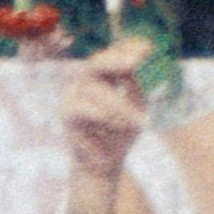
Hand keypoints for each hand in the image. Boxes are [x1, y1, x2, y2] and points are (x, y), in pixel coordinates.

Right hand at [59, 41, 149, 213]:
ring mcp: (72, 95)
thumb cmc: (120, 135)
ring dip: (120, 105)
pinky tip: (115, 124)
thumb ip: (134, 87)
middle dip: (117, 61)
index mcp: (103, 78)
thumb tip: (133, 65)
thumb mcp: (136, 108)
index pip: (112, 55)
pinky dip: (102, 114)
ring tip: (136, 121)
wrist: (103, 165)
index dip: (127, 48)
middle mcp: (85, 82)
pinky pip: (83, 107)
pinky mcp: (66, 113)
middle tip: (135, 63)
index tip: (147, 47)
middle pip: (97, 62)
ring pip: (96, 89)